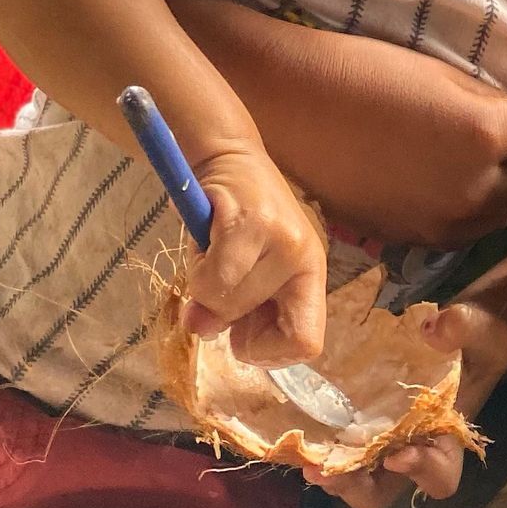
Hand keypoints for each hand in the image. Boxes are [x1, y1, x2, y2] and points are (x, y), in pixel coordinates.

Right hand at [189, 147, 329, 367]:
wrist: (227, 154)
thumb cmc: (238, 218)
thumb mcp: (243, 271)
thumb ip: (232, 309)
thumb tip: (201, 331)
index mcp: (309, 276)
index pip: (307, 343)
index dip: (268, 353)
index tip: (239, 332)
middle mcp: (304, 257)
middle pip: (257, 327)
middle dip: (224, 315)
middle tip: (216, 282)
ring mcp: (282, 238)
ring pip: (230, 301)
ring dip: (204, 287)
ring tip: (211, 254)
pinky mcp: (251, 220)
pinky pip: (213, 275)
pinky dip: (197, 268)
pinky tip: (204, 242)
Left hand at [303, 299, 506, 507]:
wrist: (461, 335)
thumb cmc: (478, 340)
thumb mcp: (481, 329)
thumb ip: (463, 327)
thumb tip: (432, 329)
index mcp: (448, 441)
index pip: (440, 477)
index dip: (421, 471)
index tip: (398, 455)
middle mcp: (412, 453)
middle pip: (382, 494)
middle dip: (355, 489)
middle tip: (328, 472)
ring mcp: (382, 443)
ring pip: (354, 479)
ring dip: (330, 475)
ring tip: (306, 460)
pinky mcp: (360, 426)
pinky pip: (339, 450)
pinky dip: (321, 448)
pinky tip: (300, 433)